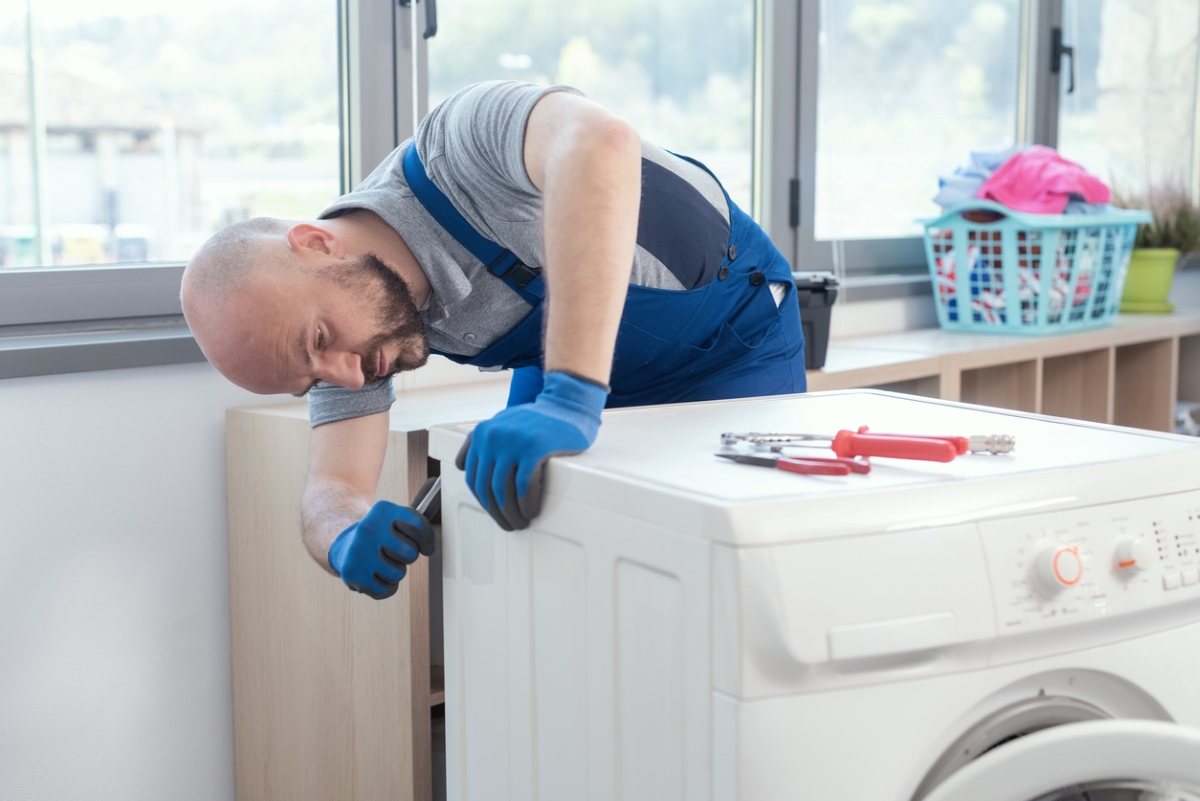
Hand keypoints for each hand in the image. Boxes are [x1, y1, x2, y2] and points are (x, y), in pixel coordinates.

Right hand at [328, 500, 434, 598]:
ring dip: (395, 572)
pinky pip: (386, 590)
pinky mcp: (352, 573)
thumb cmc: (381, 535)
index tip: (423, 545)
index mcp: (383, 510)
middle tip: (395, 552)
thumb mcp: (398, 519)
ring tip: (382, 562)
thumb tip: (436, 520)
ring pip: (398, 574)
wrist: (344, 546)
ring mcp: (358, 551)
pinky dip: (384, 586)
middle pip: (410, 553)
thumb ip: (419, 522)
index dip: (426, 539)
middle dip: (408, 556)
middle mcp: (368, 528)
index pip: (419, 525)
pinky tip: (373, 574)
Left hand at [456, 371, 606, 530]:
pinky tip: (531, 511)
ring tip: (521, 522)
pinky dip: (527, 504)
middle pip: (487, 487)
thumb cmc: (538, 419)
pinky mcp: (535, 448)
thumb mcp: (502, 422)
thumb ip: (481, 441)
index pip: (473, 478)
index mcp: (482, 433)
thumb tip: (463, 465)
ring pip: (504, 491)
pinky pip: (525, 486)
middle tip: (509, 525)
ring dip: (512, 513)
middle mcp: (493, 437)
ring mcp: (514, 442)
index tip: (495, 513)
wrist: (568, 405)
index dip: (483, 502)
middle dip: (497, 513)